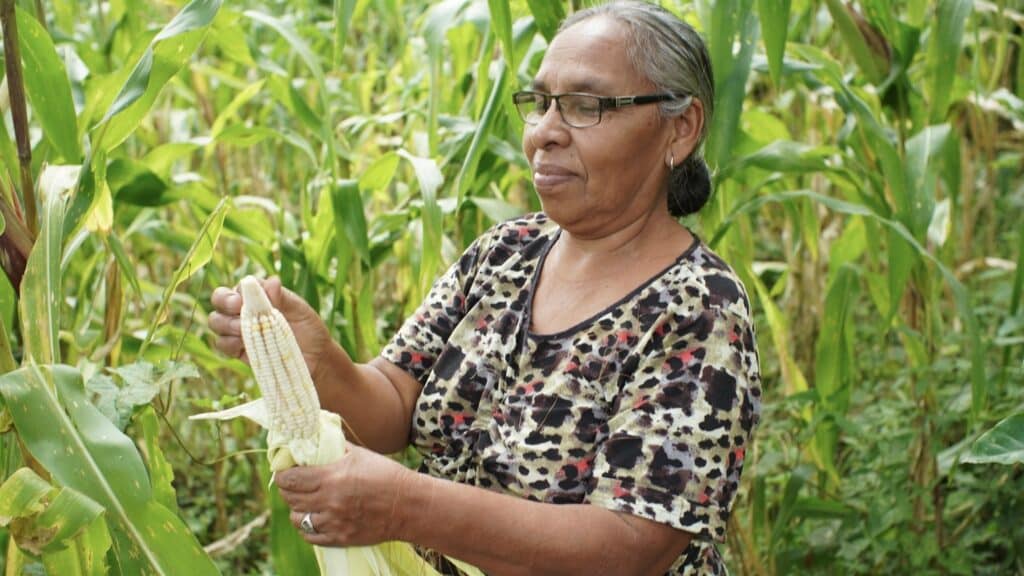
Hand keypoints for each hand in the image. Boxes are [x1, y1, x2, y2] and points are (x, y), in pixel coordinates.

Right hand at [209, 276, 333, 382]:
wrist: (316, 358)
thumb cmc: (309, 328)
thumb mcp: (300, 309)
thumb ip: (282, 296)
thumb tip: (272, 282)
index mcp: (258, 296)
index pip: (237, 288)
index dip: (233, 292)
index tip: (241, 300)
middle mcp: (244, 310)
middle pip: (219, 301)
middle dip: (223, 303)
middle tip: (237, 309)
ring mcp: (239, 330)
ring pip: (216, 322)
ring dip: (226, 324)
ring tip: (244, 330)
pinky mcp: (238, 350)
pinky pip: (222, 344)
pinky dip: (228, 343)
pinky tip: (242, 345)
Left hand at [276, 446, 416, 546]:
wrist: (408, 505)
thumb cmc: (386, 475)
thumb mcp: (360, 454)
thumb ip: (336, 447)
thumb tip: (317, 437)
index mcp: (332, 477)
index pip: (290, 479)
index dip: (281, 474)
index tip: (282, 471)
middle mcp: (329, 501)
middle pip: (290, 498)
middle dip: (287, 489)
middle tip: (291, 484)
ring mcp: (334, 522)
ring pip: (297, 519)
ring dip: (297, 509)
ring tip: (303, 502)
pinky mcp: (340, 538)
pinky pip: (310, 536)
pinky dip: (307, 527)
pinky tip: (313, 518)